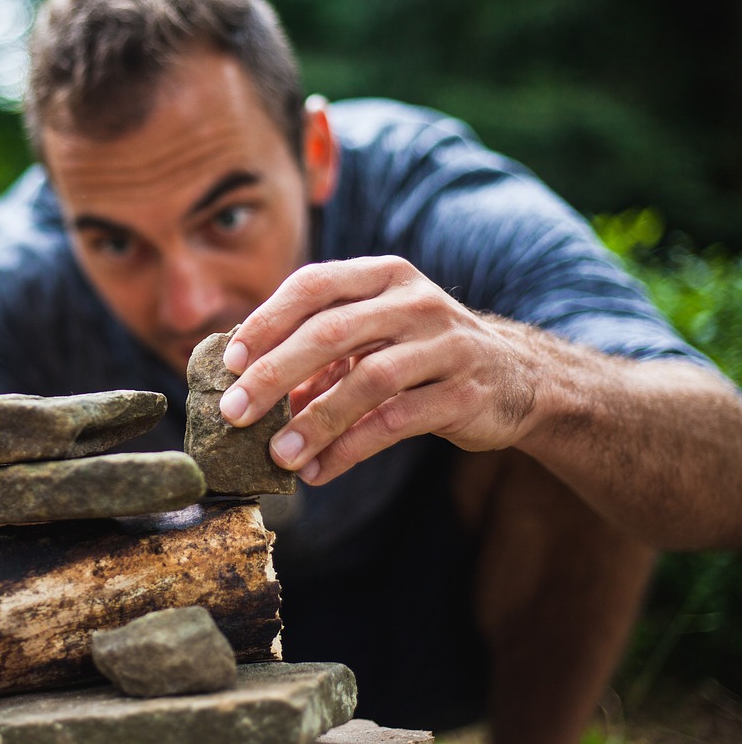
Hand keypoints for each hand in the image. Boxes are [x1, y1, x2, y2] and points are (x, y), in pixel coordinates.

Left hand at [218, 255, 538, 484]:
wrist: (517, 378)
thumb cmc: (420, 353)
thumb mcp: (372, 337)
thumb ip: (316, 354)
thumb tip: (246, 390)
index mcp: (382, 276)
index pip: (313, 285)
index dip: (266, 322)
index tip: (229, 362)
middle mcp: (415, 301)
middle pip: (330, 332)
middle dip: (273, 375)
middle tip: (234, 413)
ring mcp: (445, 345)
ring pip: (365, 381)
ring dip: (313, 422)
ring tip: (276, 454)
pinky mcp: (464, 393)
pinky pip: (396, 422)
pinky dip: (350, 449)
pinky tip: (319, 470)